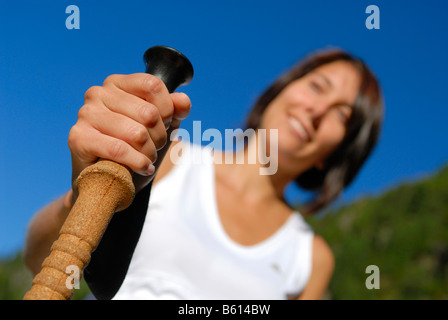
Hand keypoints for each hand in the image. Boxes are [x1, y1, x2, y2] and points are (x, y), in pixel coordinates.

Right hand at [67, 73, 190, 200]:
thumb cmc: (135, 149)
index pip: (153, 85)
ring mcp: (86, 114)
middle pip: (148, 112)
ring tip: (146, 158)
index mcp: (117, 83)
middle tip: (153, 147)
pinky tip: (141, 168)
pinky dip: (137, 163)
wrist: (109, 181)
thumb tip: (183, 100)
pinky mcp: (78, 137)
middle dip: (159, 137)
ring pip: (137, 133)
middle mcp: (98, 93)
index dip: (167, 110)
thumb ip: (174, 111)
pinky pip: (119, 149)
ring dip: (149, 153)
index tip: (164, 125)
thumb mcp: (160, 127)